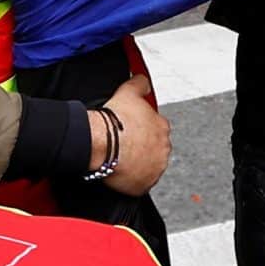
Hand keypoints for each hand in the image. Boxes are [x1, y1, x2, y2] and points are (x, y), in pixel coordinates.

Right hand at [96, 75, 171, 196]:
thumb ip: (140, 84)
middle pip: (154, 149)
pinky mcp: (144, 185)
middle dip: (142, 147)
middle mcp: (164, 149)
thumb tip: (142, 80)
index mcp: (163, 128)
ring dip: (138, 164)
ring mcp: (155, 169)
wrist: (100, 142)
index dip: (142, 130)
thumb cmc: (114, 120)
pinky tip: (121, 172)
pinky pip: (140, 183)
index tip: (131, 131)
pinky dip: (132, 180)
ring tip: (121, 158)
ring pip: (148, 167)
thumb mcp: (128, 91)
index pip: (157, 129)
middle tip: (124, 145)